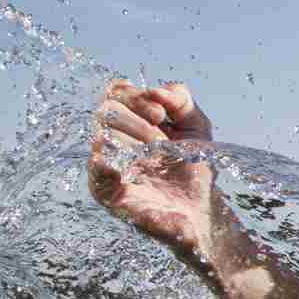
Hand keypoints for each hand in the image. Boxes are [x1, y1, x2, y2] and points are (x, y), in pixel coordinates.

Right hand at [87, 80, 217, 262]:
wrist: (201, 208)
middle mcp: (113, 139)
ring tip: (157, 160)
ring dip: (137, 143)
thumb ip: (180, 100)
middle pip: (105, 111)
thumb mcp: (196, 126)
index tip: (161, 115)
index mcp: (130, 121)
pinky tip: (135, 168)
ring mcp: (106, 165)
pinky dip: (114, 161)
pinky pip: (97, 168)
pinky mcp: (105, 191)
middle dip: (138, 121)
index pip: (115, 93)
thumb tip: (156, 90)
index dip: (135, 96)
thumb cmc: (194, 169)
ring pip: (103, 135)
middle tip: (161, 140)